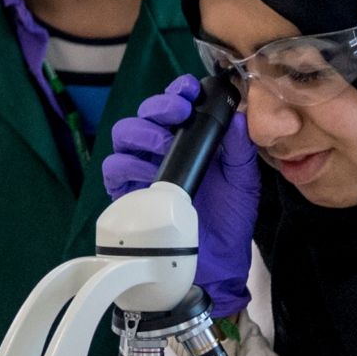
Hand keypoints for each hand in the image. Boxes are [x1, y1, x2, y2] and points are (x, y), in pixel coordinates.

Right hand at [100, 78, 260, 315]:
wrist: (217, 265)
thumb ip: (240, 148)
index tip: (188, 91)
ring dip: (141, 132)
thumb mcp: (243, 180)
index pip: (175, 104)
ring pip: (124, 135)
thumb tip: (237, 115)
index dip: (177, 91)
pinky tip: (147, 174)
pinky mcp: (128, 195)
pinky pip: (112, 169)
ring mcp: (142, 171)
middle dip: (158, 106)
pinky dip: (126, 165)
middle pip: (144, 114)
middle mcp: (162, 151)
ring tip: (161, 144)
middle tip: (176, 114)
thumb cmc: (230, 221)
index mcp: (190, 141)